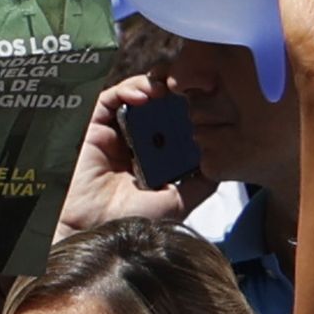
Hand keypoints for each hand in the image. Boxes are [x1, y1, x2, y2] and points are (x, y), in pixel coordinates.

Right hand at [53, 74, 213, 240]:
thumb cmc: (133, 222)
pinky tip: (144, 95)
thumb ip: (198, 183)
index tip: (206, 100)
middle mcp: (135, 144)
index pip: (174, 125)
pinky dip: (128, 90)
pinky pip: (110, 100)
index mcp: (155, 160)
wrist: (95, 230)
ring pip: (135, 98)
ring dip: (152, 85)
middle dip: (172, 91)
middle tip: (188, 84)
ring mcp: (115, 135)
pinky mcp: (93, 128)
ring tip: (168, 87)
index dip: (187, 109)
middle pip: (156, 107)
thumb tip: (219, 163)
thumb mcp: (177, 202)